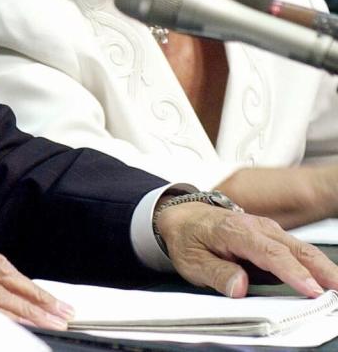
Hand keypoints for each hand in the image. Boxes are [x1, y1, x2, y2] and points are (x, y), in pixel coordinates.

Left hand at [156, 201, 337, 297]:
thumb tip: (238, 287)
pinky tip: (326, 279)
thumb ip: (216, 273)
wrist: (182, 216)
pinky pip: (297, 250)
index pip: (269, 253)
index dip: (293, 272)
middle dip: (322, 270)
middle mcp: (256, 227)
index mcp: (235, 231)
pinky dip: (315, 264)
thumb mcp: (191, 260)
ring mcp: (268, 230)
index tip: (311, 289)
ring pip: (301, 249)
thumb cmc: (188, 237)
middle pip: (295, 249)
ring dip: (324, 268)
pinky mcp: (273, 236)